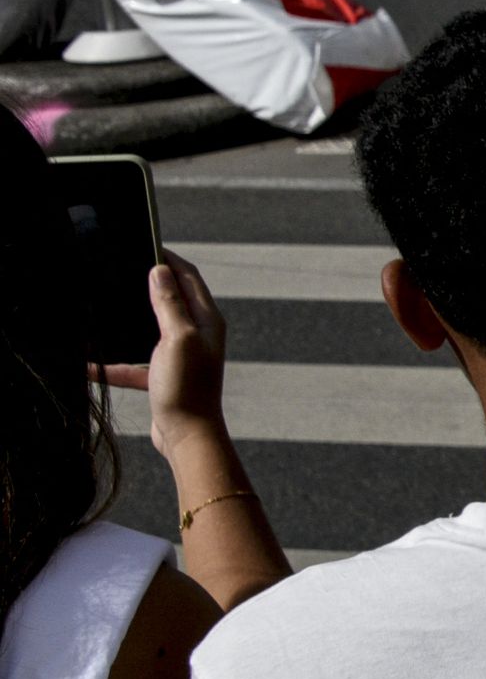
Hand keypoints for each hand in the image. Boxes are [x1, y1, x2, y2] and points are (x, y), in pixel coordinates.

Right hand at [99, 252, 228, 457]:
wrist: (187, 436)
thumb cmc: (187, 386)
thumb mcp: (176, 338)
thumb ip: (169, 304)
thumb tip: (159, 270)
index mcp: (206, 320)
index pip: (189, 277)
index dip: (169, 258)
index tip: (145, 243)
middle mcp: (196, 335)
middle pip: (170, 300)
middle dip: (146, 285)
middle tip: (119, 269)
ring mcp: (179, 356)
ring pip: (148, 330)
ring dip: (127, 322)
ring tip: (102, 306)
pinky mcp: (162, 377)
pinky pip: (132, 363)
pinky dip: (113, 362)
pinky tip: (87, 363)